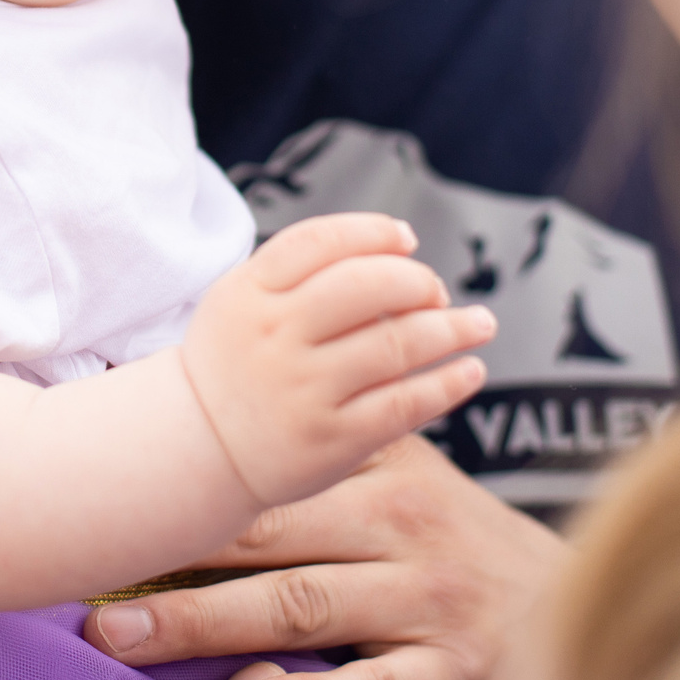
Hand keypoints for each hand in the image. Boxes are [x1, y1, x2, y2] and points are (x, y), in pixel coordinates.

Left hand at [88, 436, 563, 679]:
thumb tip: (206, 416)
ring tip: (124, 638)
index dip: (187, 482)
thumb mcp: (402, 477)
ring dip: (204, 623)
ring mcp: (426, 599)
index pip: (270, 470)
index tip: (107, 495)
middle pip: (268, 535)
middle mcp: (402, 524)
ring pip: (301, 607)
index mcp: (381, 467)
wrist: (576, 615)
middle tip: (85, 577)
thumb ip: (323, 450)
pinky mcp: (448, 672)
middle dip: (172, 553)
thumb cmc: (455, 546)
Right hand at [181, 214, 492, 507]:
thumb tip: (396, 246)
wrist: (199, 448)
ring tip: (480, 323)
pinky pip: (404, 404)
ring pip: (396, 344)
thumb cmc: (235, 360)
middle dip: (418, 281)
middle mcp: (274, 337)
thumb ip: (300, 269)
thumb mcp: (240, 299)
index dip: (375, 232)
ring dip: (453, 329)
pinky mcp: (331, 440)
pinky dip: (447, 383)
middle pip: (366, 285)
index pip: (322, 239)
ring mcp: (302, 390)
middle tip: (438, 291)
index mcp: (248, 293)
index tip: (407, 239)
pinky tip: (471, 370)